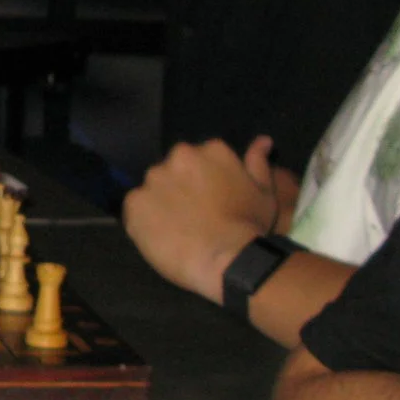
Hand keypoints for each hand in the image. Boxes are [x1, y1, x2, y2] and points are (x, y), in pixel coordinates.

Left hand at [122, 138, 282, 300]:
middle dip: (180, 187)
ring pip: (154, 188)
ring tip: (176, 229)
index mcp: (210, 149)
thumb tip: (262, 140)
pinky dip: (144, 221)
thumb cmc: (250, 226)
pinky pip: (135, 210)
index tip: (211, 201)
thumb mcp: (264, 193)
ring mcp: (154, 179)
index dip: (204, 181)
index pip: (200, 159)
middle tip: (192, 215)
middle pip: (174, 169)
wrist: (227, 258)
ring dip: (161, 203)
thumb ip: (258, 163)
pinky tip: (161, 237)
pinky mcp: (134, 203)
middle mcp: (179, 156)